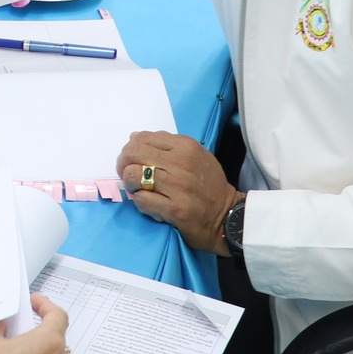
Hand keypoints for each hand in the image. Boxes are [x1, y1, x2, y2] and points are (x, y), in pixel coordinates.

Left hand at [117, 131, 235, 253]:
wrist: (229, 216)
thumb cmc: (209, 185)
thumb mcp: (195, 156)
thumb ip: (166, 144)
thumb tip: (134, 137)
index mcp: (186, 146)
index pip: (141, 138)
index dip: (130, 149)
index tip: (133, 161)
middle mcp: (181, 163)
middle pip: (132, 154)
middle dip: (123, 165)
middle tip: (129, 175)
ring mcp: (177, 186)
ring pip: (132, 175)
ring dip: (130, 184)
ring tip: (139, 189)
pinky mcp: (173, 209)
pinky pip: (140, 199)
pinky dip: (138, 201)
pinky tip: (148, 203)